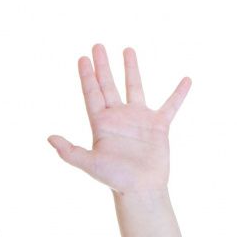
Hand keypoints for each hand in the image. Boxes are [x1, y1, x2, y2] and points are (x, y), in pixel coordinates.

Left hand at [47, 45, 188, 195]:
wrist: (141, 190)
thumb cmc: (115, 179)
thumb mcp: (90, 164)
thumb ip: (70, 151)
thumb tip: (49, 138)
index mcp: (102, 123)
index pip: (92, 93)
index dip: (87, 75)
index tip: (83, 58)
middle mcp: (119, 117)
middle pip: (108, 85)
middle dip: (103, 65)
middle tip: (97, 46)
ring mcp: (139, 119)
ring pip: (134, 87)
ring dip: (131, 69)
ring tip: (127, 49)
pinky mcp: (159, 125)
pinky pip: (171, 105)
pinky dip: (179, 93)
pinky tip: (187, 80)